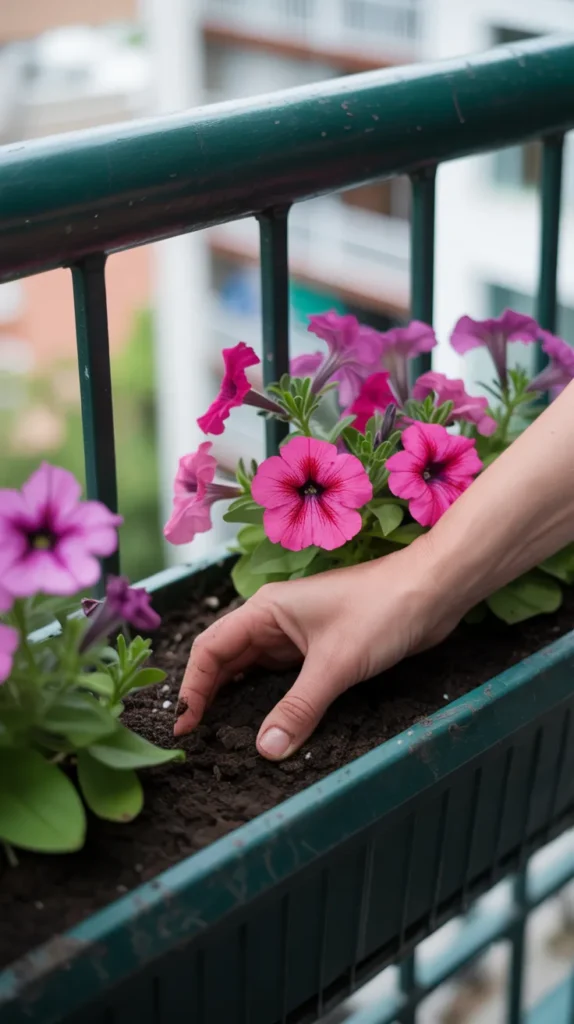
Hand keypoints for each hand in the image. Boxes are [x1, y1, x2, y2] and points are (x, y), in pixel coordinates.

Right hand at [174, 536, 457, 759]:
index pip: (211, 648)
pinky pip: (283, 675)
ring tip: (220, 734)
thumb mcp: (336, 664)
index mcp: (266, 610)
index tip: (184, 725)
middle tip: (196, 737)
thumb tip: (265, 750)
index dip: (192, 686)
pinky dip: (270, 698)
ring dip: (237, 697)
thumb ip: (299, 709)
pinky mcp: (322, 647)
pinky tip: (267, 720)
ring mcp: (299, 633)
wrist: (432, 591)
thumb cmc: (382, 611)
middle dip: (208, 694)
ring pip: (255, 668)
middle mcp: (275, 619)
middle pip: (227, 659)